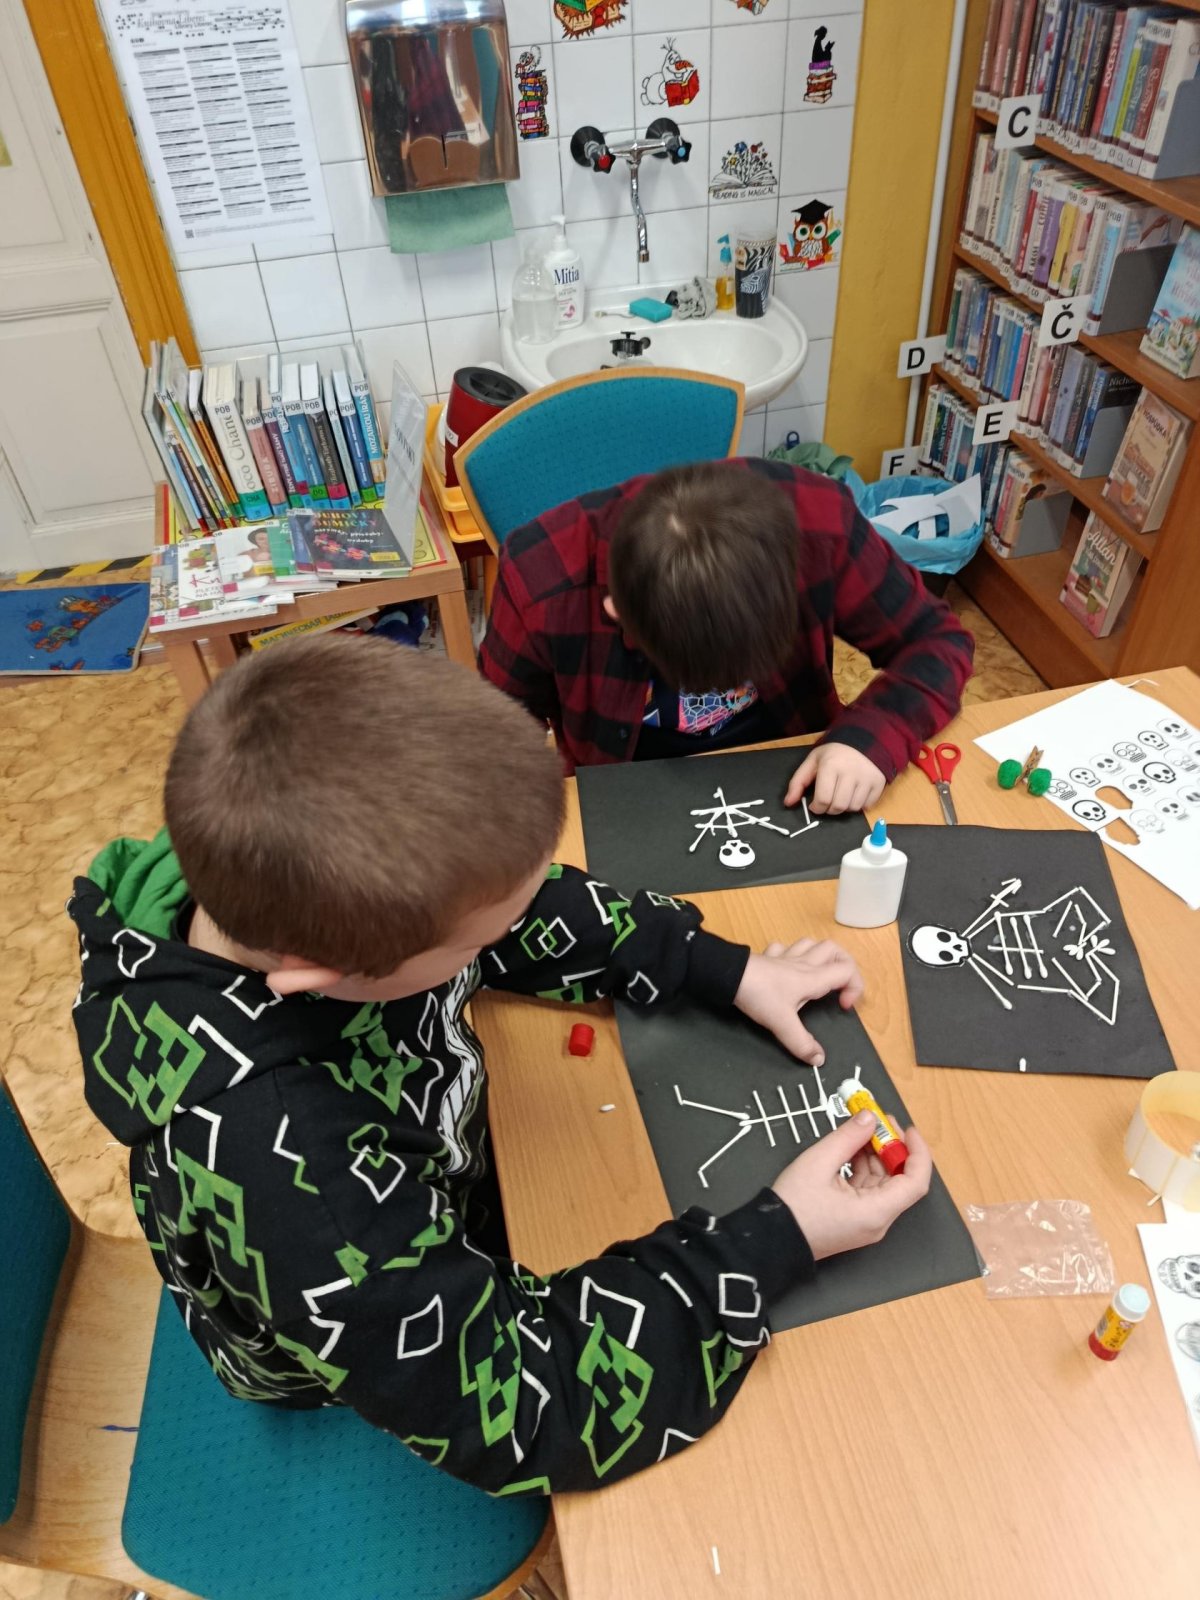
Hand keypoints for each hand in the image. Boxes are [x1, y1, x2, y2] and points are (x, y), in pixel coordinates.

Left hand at [734, 939, 863, 1066]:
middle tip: (840, 986)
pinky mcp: (768, 957)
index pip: (847, 971)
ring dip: (821, 955)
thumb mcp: (782, 1024)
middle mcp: (802, 963)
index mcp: (812, 978)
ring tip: (820, 975)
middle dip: (845, 965)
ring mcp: (784, 957)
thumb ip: (801, 1043)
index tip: (843, 1007)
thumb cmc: (759, 995)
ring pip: (812, 943)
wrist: (728, 974)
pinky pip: (784, 948)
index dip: (854, 988)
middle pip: (835, 949)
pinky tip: (787, 967)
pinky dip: (791, 954)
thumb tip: (819, 1060)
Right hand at [772, 1111, 931, 1260]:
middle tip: (878, 1120)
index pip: (915, 1182)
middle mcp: (877, 1221)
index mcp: (876, 1212)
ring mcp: (866, 1221)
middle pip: (898, 1179)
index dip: (917, 1152)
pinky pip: (867, 1189)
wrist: (770, 1238)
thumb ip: (848, 1137)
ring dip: (875, 1154)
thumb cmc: (793, 1206)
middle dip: (891, 1147)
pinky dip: (863, 1166)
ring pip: (882, 1182)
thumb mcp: (819, 1162)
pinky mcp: (854, 1219)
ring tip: (859, 1129)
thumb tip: (869, 1119)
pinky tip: (850, 1148)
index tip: (906, 1129)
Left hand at [785, 743, 885, 815]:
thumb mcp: (813, 762)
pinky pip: (867, 806)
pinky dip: (858, 805)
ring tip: (841, 796)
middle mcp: (850, 772)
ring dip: (844, 808)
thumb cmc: (834, 753)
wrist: (863, 741)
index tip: (815, 805)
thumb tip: (788, 803)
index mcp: (831, 766)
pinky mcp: (879, 783)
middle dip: (829, 810)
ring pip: (852, 808)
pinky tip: (854, 794)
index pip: (823, 799)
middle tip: (827, 802)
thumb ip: (798, 782)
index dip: (816, 807)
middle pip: (838, 806)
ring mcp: (867, 778)